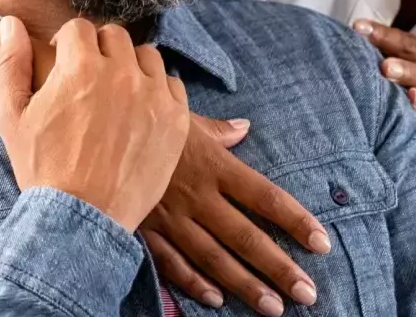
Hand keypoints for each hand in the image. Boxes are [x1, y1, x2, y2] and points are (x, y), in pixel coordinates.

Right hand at [0, 16, 190, 230]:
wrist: (81, 217)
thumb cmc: (42, 168)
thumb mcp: (11, 115)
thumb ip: (11, 63)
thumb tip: (11, 23)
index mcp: (79, 66)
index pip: (79, 28)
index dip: (66, 44)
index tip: (63, 63)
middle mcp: (121, 73)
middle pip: (114, 37)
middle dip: (98, 51)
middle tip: (89, 80)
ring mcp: (153, 96)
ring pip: (147, 56)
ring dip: (130, 66)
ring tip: (116, 94)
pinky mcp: (176, 120)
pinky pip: (171, 85)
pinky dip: (156, 91)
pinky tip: (139, 112)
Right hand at [140, 115, 328, 315]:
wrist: (93, 128)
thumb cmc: (143, 120)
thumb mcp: (184, 118)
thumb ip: (218, 131)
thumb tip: (244, 128)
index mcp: (214, 165)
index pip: (265, 197)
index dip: (296, 221)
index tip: (321, 243)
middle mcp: (198, 195)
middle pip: (246, 237)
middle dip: (279, 268)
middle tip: (308, 293)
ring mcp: (170, 216)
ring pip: (214, 257)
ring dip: (245, 285)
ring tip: (274, 307)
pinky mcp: (144, 229)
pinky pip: (171, 262)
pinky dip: (194, 283)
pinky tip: (217, 299)